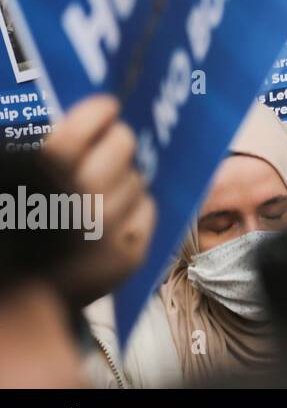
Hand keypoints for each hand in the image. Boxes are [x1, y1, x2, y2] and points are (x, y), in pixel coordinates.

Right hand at [41, 95, 155, 308]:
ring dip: (124, 180)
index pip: (79, 130)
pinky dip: (134, 211)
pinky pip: (147, 211)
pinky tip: (111, 223)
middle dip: (117, 141)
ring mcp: (111, 232)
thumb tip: (93, 115)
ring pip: (137, 179)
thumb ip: (49, 153)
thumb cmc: (18, 230)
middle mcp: (84, 204)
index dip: (95, 112)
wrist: (21, 300)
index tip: (106, 106)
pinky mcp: (131, 255)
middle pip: (123, 144)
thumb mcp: (20, 185)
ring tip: (96, 198)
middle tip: (109, 145)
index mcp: (45, 182)